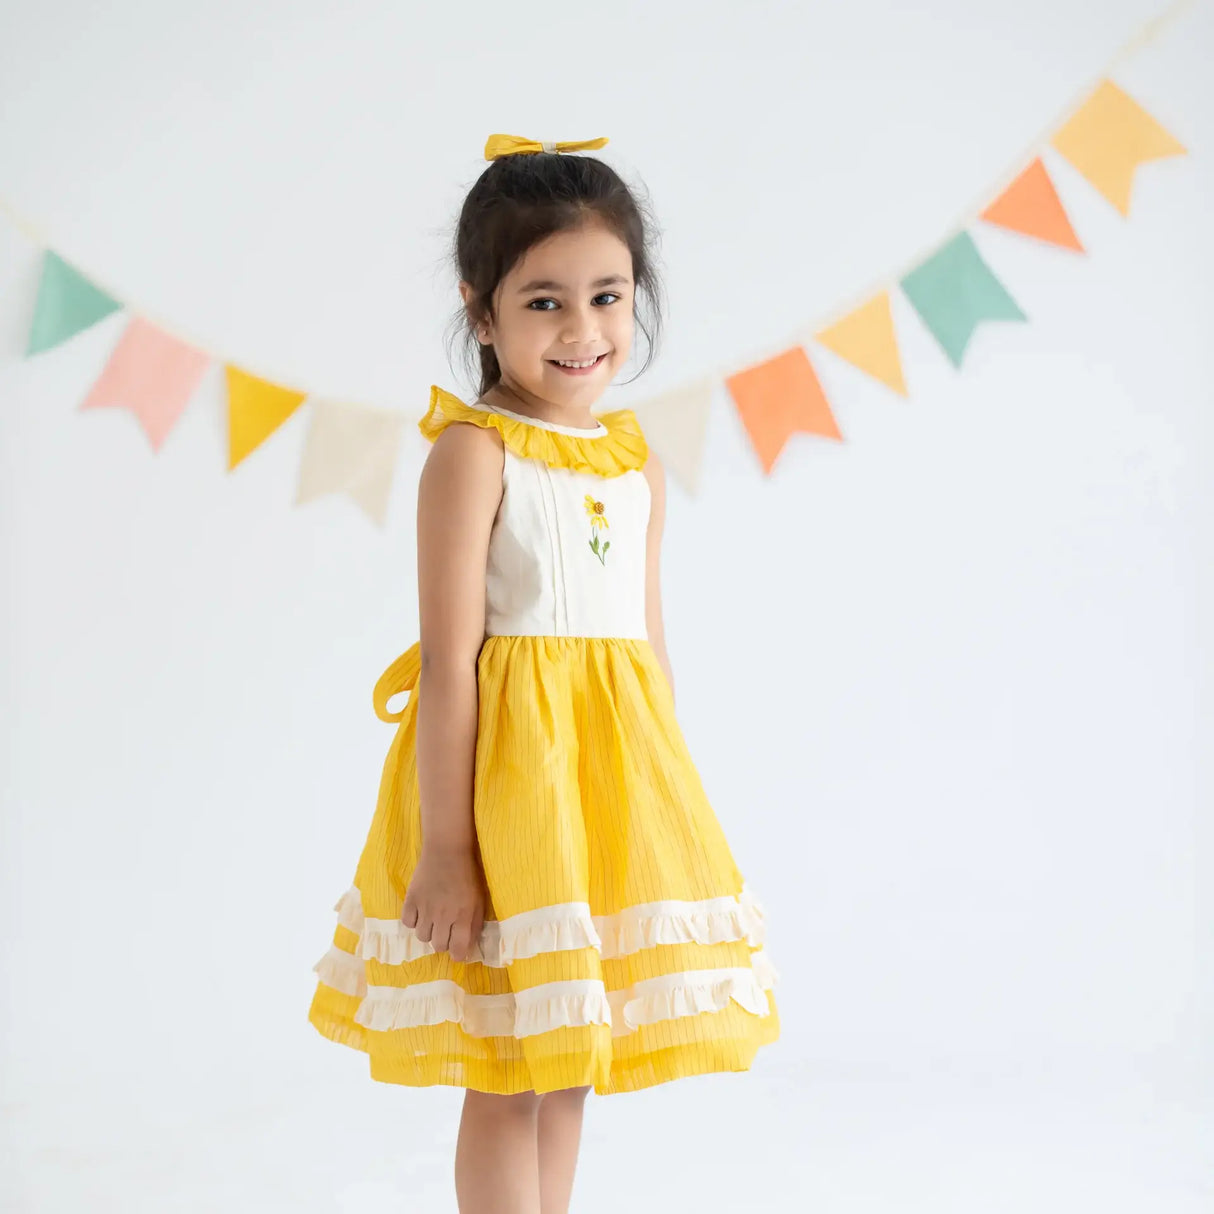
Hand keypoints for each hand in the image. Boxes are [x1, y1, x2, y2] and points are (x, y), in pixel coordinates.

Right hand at [400, 847, 486, 963]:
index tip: (458, 951)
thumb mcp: (479, 900)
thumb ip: (474, 924)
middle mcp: (443, 917)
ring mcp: (425, 909)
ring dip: (428, 932)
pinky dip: (413, 921)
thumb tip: (468, 946)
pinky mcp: (411, 900)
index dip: (458, 955)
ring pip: (422, 937)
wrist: (447, 851)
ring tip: (433, 920)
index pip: (457, 950)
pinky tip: (420, 912)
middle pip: (438, 946)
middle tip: (446, 931)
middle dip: (443, 942)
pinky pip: (407, 923)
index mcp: (463, 917)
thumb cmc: (467, 875)